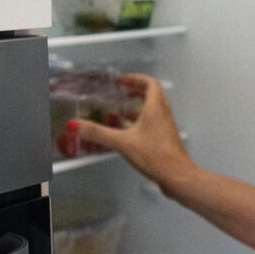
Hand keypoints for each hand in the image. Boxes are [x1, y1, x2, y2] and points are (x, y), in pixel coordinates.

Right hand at [70, 74, 194, 191]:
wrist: (177, 175)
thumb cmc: (157, 156)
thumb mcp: (122, 142)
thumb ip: (98, 133)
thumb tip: (78, 125)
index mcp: (156, 108)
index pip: (150, 83)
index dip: (135, 78)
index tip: (123, 80)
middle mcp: (164, 114)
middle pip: (153, 94)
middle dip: (136, 90)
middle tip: (123, 92)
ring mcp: (166, 126)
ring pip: (154, 109)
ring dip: (139, 106)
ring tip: (122, 111)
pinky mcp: (166, 138)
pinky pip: (154, 122)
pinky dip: (142, 120)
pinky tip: (130, 132)